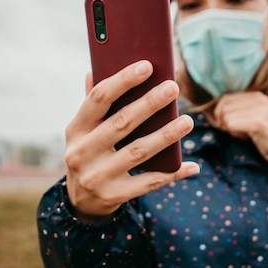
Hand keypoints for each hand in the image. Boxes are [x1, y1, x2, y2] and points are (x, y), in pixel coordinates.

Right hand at [64, 60, 198, 222]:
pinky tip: (191, 166)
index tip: (147, 66)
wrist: (81, 202)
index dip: (123, 81)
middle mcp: (82, 152)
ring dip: (166, 136)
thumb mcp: (84, 131)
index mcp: (76, 129)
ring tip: (188, 122)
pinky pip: (149, 182)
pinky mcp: (114, 195)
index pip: (99, 98)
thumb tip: (96, 70)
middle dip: (150, 103)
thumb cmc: (90, 153)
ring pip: (138, 152)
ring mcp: (97, 176)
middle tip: (173, 87)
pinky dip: (172, 174)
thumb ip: (93, 104)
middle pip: (122, 122)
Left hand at [213, 92, 267, 162]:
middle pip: (224, 108)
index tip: (225, 124)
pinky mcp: (259, 122)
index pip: (225, 98)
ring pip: (227, 117)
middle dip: (225, 122)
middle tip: (236, 131)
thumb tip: (215, 111)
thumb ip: (237, 108)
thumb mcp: (250, 115)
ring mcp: (260, 110)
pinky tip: (246, 137)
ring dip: (231, 129)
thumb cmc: (263, 133)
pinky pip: (232, 124)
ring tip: (243, 133)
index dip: (220, 113)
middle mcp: (259, 99)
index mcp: (256, 95)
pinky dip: (235, 133)